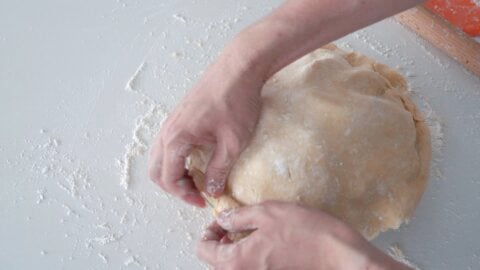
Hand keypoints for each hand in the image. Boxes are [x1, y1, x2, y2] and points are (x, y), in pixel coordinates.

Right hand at [148, 49, 263, 206]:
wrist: (238, 68)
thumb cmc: (236, 101)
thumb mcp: (232, 142)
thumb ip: (219, 169)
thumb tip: (213, 190)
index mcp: (176, 138)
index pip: (169, 178)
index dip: (185, 195)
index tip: (203, 201)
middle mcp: (167, 130)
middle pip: (157, 170)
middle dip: (174, 187)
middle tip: (197, 194)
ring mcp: (171, 121)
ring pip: (159, 157)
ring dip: (173, 173)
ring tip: (197, 179)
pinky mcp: (179, 116)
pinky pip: (167, 144)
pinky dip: (175, 159)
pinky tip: (196, 159)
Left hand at [197, 201, 410, 269]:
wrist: (337, 253)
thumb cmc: (305, 232)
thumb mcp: (267, 213)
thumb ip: (238, 217)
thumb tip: (222, 219)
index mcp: (237, 261)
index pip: (203, 250)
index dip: (208, 232)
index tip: (222, 221)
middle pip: (215, 262)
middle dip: (220, 242)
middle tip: (233, 225)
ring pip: (232, 266)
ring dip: (234, 250)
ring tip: (249, 232)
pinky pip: (249, 269)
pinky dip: (248, 257)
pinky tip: (263, 243)